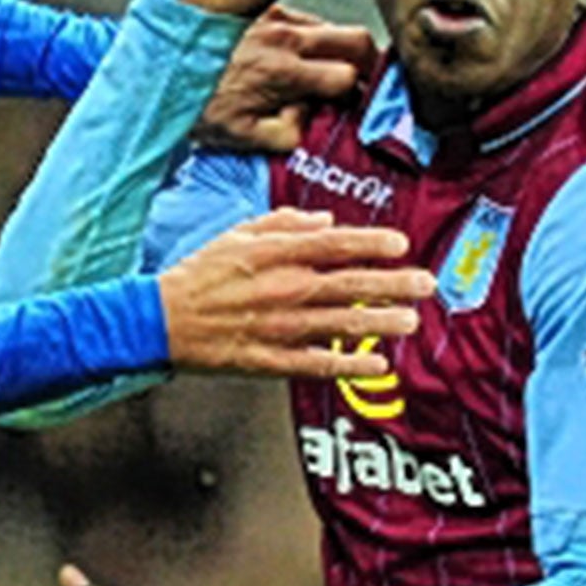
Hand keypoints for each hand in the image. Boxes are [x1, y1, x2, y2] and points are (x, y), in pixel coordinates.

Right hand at [157, 209, 434, 378]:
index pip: (334, 244)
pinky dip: (350, 365)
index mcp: (274, 254)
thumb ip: (283, 223)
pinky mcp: (269, 359)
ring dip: (381, 323)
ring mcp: (278, 327)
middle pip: (350, 284)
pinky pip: (318, 363)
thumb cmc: (200, 274)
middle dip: (393, 283)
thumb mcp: (237, 234)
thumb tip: (326, 221)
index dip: (371, 242)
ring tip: (411, 320)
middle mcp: (282, 288)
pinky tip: (378, 365)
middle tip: (425, 284)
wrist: (160, 320)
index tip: (401, 243)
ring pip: (342, 324)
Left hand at [194, 5, 379, 154]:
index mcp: (284, 72)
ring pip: (331, 25)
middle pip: (356, 38)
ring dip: (338, 47)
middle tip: (365, 79)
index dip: (360, 93)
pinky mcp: (261, 10)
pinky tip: (297, 54)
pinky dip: (310, 34)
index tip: (358, 104)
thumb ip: (291, 132)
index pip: (349, 76)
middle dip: (368, 61)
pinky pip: (303, 17)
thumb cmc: (195, 105)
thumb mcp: (245, 137)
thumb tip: (312, 118)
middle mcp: (284, 38)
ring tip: (328, 69)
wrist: (157, 74)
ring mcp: (273, 18)